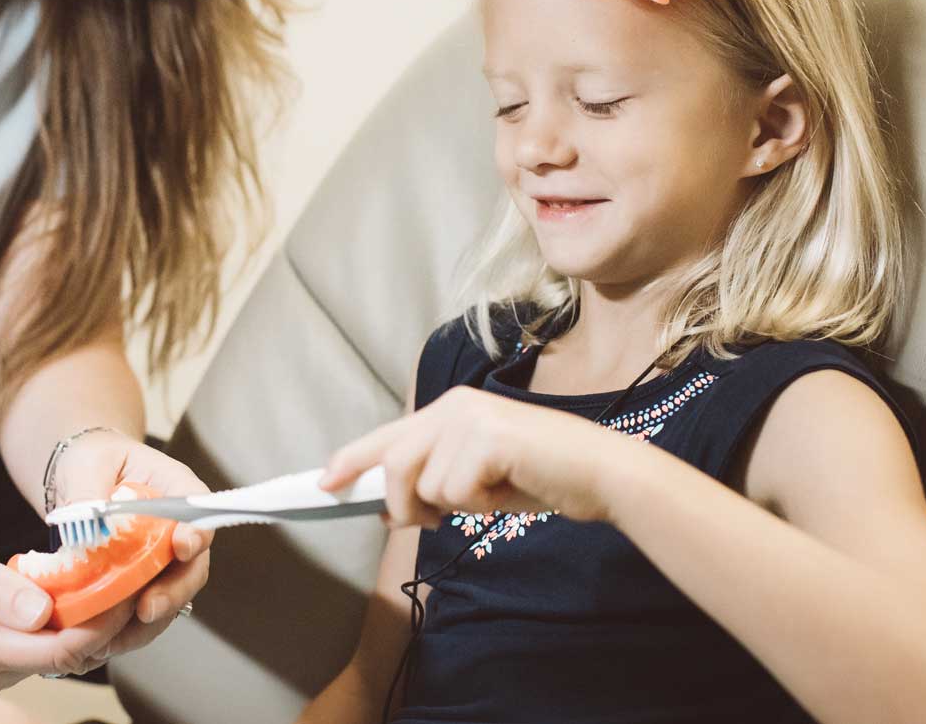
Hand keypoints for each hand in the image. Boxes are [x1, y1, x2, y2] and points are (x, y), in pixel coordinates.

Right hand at [0, 517, 128, 691]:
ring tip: (119, 579)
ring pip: (61, 654)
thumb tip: (42, 613)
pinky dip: (72, 622)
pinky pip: (47, 646)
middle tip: (135, 578)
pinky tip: (87, 591)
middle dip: (106, 621)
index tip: (129, 589)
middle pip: (66, 656)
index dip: (101, 623)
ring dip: (93, 621)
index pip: (58, 649)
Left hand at [51, 430, 212, 657]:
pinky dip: (129, 629)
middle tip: (148, 609)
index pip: (197, 509)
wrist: (81, 476)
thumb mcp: (85, 465)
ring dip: (151, 620)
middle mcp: (178, 526)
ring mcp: (165, 557)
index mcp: (174, 487)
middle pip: (193, 563)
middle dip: (174, 591)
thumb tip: (85, 530)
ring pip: (173, 595)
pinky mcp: (145, 581)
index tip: (182, 547)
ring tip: (119, 637)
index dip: (195, 531)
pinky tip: (104, 641)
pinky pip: (147, 610)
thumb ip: (88, 493)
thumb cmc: (91, 460)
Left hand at [317, 387, 642, 527]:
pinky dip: (480, 505)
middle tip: (432, 520)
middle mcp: (455, 405)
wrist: (601, 473)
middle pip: (394, 463)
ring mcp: (470, 418)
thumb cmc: (542, 477)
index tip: (325, 481)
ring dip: (455, 505)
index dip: (354, 459)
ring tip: (494, 493)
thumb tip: (388, 506)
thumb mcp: (479, 476)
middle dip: (403, 504)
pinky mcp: (486, 438)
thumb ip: (434, 479)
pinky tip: (510, 489)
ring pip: (424, 485)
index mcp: (451, 408)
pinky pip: (454, 493)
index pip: (389, 435)